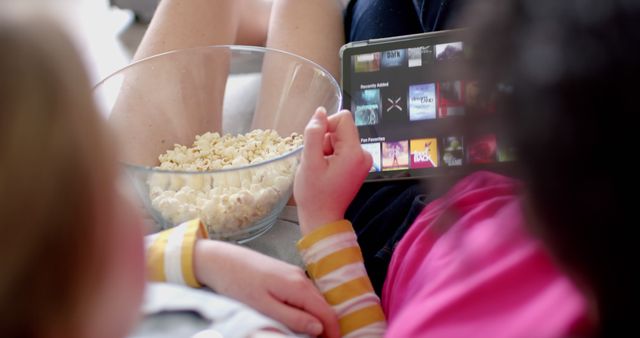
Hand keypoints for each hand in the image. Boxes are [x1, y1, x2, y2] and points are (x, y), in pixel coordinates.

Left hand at [194, 240, 339, 337]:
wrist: (222, 260)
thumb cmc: (239, 284)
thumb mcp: (264, 307)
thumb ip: (293, 318)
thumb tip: (318, 328)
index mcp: (298, 287)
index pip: (327, 312)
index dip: (333, 331)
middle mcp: (301, 278)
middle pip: (324, 306)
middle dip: (327, 326)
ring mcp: (295, 274)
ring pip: (315, 300)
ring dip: (318, 318)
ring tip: (313, 335)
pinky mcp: (287, 274)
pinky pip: (305, 294)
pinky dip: (308, 308)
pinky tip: (301, 318)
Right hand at [294, 107, 371, 233]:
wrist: (322, 218)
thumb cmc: (314, 194)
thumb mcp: (308, 161)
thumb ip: (314, 133)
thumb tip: (320, 112)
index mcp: (355, 152)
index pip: (343, 118)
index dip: (326, 126)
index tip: (317, 145)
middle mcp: (364, 154)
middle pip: (342, 128)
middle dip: (325, 140)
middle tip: (318, 161)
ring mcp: (363, 161)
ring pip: (340, 138)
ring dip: (327, 149)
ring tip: (322, 168)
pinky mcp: (358, 165)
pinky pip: (343, 148)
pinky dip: (332, 155)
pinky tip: (327, 171)